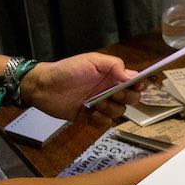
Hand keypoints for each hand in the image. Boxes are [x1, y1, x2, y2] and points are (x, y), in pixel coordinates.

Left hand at [20, 53, 138, 122]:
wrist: (43, 86)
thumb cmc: (67, 70)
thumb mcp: (91, 60)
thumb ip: (113, 65)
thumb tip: (132, 76)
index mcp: (112, 76)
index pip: (134, 81)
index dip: (140, 85)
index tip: (138, 86)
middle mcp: (109, 90)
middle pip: (132, 99)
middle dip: (128, 97)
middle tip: (115, 93)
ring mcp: (101, 104)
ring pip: (120, 112)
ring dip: (112, 108)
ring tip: (97, 103)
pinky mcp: (90, 117)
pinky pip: (105, 123)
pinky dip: (101, 119)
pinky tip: (92, 112)